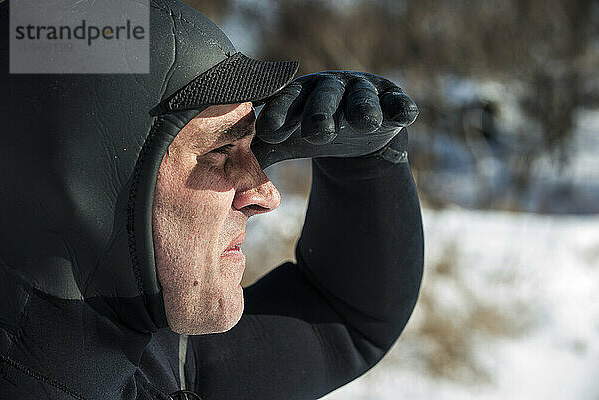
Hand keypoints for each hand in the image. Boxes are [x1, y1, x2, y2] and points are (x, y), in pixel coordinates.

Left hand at [251, 71, 417, 168]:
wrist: (354, 136)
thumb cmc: (309, 134)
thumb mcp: (286, 141)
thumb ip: (260, 150)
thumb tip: (227, 175)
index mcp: (300, 93)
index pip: (286, 99)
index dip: (279, 113)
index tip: (269, 133)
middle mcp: (331, 87)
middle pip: (324, 96)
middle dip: (320, 113)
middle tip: (317, 133)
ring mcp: (363, 92)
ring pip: (363, 99)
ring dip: (363, 109)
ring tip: (365, 123)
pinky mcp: (392, 101)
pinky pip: (398, 103)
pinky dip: (401, 107)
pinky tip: (404, 114)